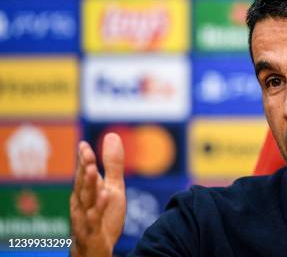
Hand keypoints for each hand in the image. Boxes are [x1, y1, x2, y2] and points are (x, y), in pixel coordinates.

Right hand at [70, 133, 125, 256]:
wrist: (96, 251)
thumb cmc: (103, 217)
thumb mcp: (113, 187)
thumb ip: (112, 164)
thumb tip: (111, 135)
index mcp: (85, 191)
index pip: (83, 173)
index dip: (84, 159)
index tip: (84, 145)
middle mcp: (81, 204)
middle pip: (82, 184)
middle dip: (84, 169)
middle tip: (87, 153)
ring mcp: (85, 219)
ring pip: (85, 200)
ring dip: (88, 185)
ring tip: (93, 170)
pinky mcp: (93, 233)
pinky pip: (95, 220)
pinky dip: (99, 207)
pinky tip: (106, 195)